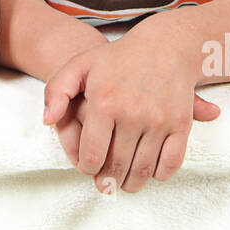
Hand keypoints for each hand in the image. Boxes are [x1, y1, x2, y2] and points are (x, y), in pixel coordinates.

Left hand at [43, 27, 220, 193]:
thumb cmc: (116, 59)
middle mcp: (132, 114)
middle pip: (117, 168)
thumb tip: (48, 121)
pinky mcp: (181, 124)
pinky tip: (150, 170)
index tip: (89, 167)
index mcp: (104, 103)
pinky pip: (170, 163)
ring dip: (132, 183)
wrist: (164, 45)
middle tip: (106, 184)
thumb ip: (55, 91)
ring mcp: (159, 121)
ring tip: (125, 182)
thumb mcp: (78, 65)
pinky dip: (159, 175)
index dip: (88, 169)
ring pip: (143, 171)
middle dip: (109, 182)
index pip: (91, 156)